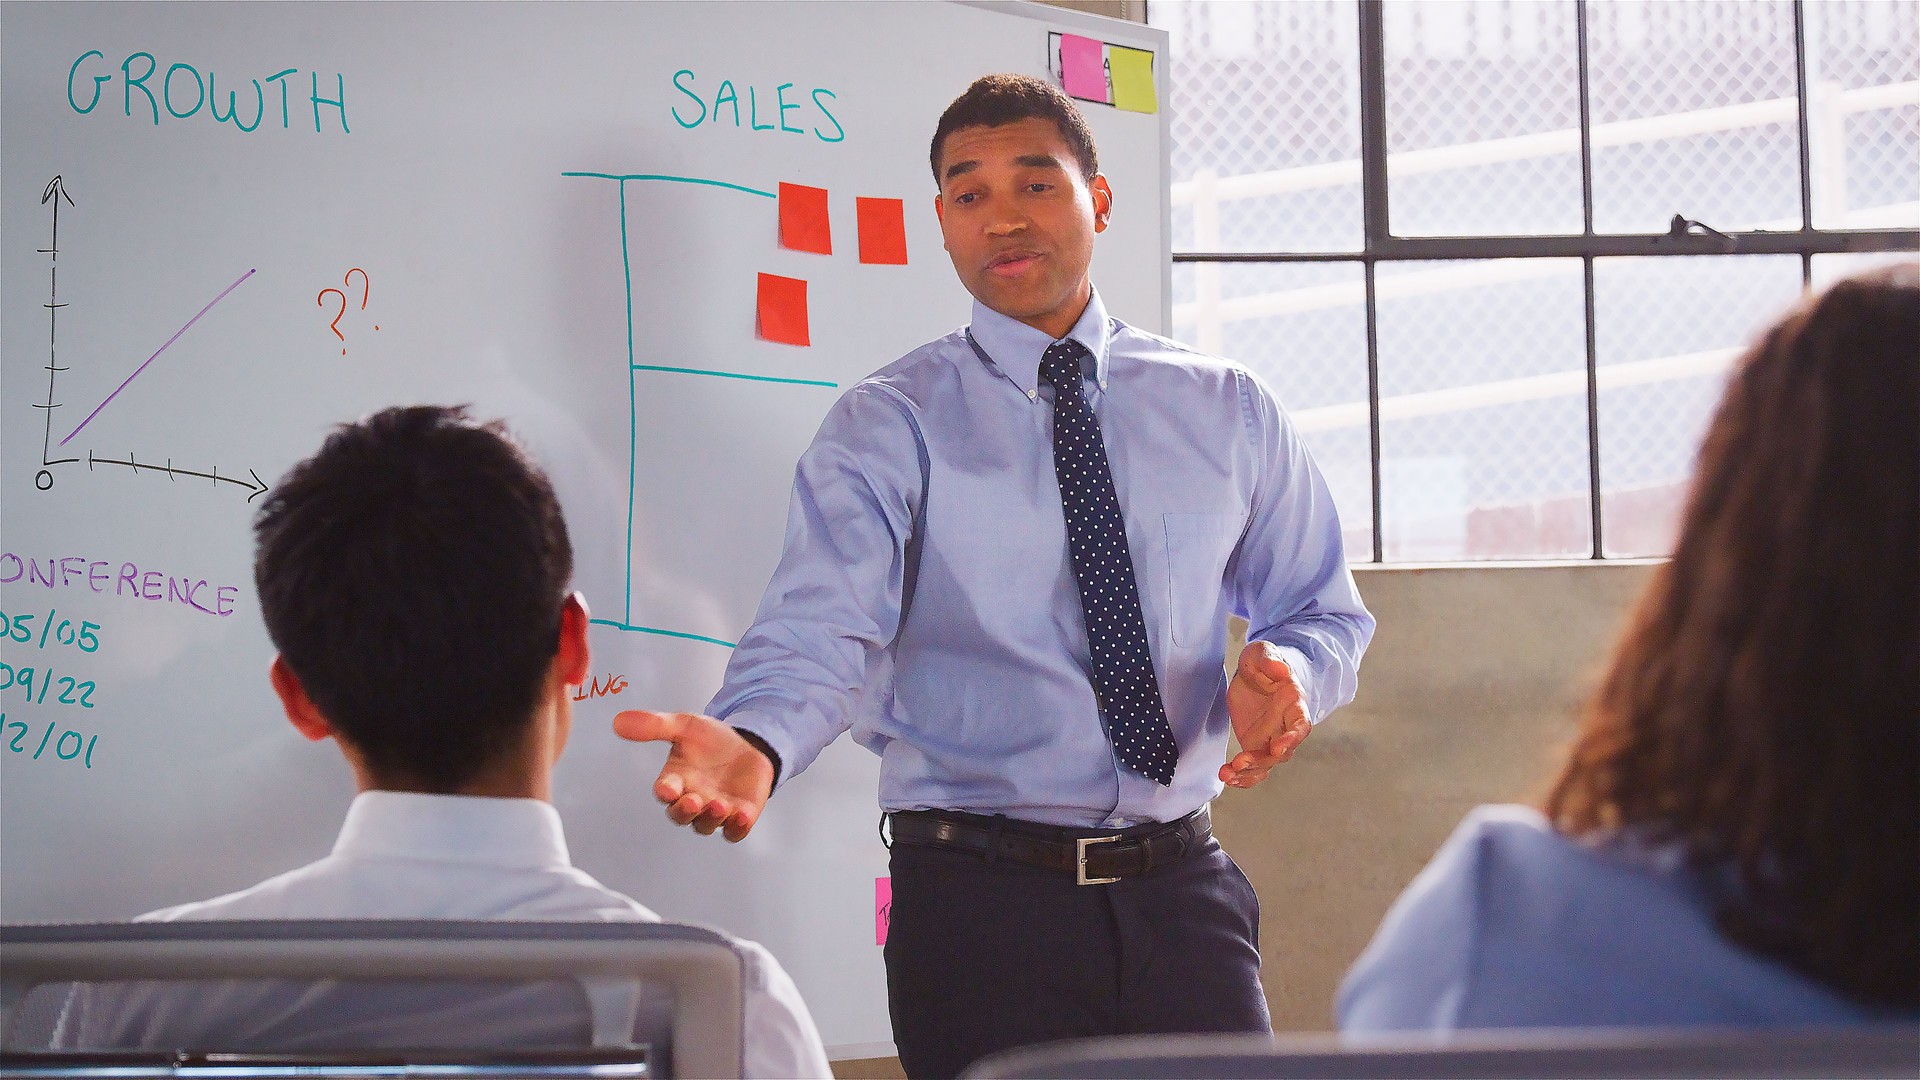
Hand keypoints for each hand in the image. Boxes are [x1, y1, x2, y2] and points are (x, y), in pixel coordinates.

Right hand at [612, 710, 775, 841]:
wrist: (746, 745)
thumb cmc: (710, 740)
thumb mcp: (685, 725)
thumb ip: (655, 725)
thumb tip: (618, 721)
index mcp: (675, 780)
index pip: (665, 791)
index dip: (665, 791)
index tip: (666, 788)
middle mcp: (692, 799)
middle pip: (681, 815)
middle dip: (685, 811)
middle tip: (692, 801)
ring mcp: (714, 811)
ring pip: (706, 825)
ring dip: (711, 818)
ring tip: (718, 804)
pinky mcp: (739, 816)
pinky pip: (735, 830)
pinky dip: (737, 827)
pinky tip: (742, 815)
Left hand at [1221, 641, 1310, 788]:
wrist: (1253, 673)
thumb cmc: (1262, 662)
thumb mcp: (1261, 653)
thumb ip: (1269, 660)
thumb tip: (1281, 670)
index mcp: (1293, 704)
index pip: (1300, 725)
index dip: (1292, 738)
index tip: (1278, 747)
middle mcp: (1285, 726)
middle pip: (1282, 751)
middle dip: (1262, 759)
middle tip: (1240, 762)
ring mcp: (1271, 738)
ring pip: (1266, 763)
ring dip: (1249, 773)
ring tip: (1227, 774)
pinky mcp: (1254, 744)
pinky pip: (1253, 766)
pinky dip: (1242, 776)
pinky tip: (1227, 777)